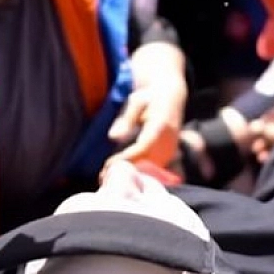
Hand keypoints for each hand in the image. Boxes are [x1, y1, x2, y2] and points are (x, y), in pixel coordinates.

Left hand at [108, 43, 188, 167]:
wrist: (171, 97)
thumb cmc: (149, 97)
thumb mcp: (136, 101)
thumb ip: (125, 120)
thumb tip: (112, 137)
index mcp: (161, 125)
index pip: (143, 148)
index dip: (126, 158)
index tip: (108, 165)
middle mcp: (169, 140)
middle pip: (147, 163)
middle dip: (125, 170)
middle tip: (102, 176)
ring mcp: (171, 149)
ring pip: (152, 169)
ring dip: (132, 174)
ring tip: (108, 176)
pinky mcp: (170, 154)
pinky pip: (155, 168)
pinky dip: (139, 171)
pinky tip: (122, 171)